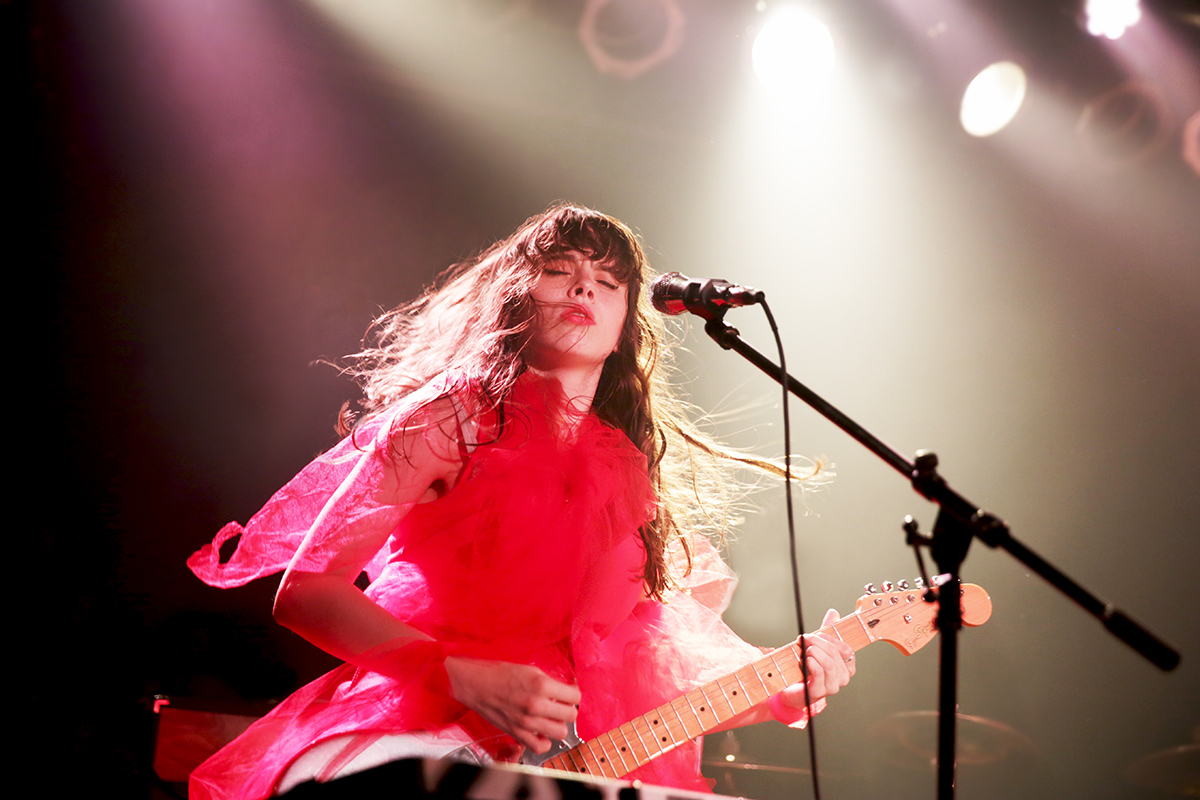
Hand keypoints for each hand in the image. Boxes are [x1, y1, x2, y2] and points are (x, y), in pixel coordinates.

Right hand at [444, 656, 580, 754]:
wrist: (476, 684)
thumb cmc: (500, 673)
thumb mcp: (530, 670)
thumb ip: (550, 681)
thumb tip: (567, 688)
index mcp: (541, 685)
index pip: (575, 696)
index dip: (573, 694)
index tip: (569, 693)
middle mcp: (536, 705)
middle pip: (571, 715)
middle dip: (568, 709)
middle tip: (561, 704)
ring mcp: (527, 722)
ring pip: (560, 732)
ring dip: (558, 724)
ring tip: (551, 718)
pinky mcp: (517, 733)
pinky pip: (540, 746)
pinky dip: (544, 741)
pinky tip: (541, 731)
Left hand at [776, 608, 855, 712]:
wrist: (791, 687)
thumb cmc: (807, 668)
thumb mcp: (818, 647)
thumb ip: (826, 631)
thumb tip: (833, 612)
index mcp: (847, 668)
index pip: (846, 650)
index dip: (831, 639)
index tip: (817, 634)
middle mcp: (843, 679)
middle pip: (835, 654)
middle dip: (818, 642)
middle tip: (805, 637)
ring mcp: (832, 687)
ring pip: (828, 663)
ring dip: (814, 651)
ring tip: (804, 649)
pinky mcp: (819, 692)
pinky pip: (819, 672)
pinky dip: (811, 662)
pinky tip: (805, 659)